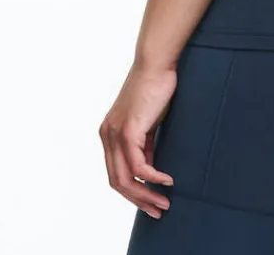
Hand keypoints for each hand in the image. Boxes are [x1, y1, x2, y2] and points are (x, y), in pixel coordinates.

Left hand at [99, 61, 176, 218]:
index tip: (151, 202)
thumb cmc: (156, 86)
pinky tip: (166, 180)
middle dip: (138, 200)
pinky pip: (138, 166)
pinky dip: (152, 178)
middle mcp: (107, 136)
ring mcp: (115, 134)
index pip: (115, 173)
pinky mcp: (128, 131)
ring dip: (146, 195)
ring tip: (164, 202)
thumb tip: (148, 169)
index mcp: (109, 133)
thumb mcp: (148, 121)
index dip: (133, 192)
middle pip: (117, 182)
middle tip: (158, 210)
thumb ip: (144, 144)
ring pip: (125, 178)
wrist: (155, 63)